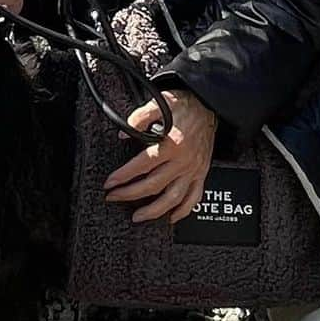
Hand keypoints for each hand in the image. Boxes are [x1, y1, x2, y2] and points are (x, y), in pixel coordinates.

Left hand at [103, 90, 216, 223]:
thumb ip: (140, 117)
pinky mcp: (201, 173)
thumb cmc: (185, 105)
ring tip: (137, 217)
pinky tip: (171, 217)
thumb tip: (124, 133)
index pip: (142, 165)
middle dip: (130, 194)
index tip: (110, 182)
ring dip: (154, 211)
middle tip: (114, 197)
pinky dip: (184, 211)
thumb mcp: (160, 103)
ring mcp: (193, 169)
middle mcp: (183, 160)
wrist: (209, 105)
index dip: (124, 175)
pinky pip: (194, 197)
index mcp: (172, 144)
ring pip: (173, 198)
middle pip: (154, 185)